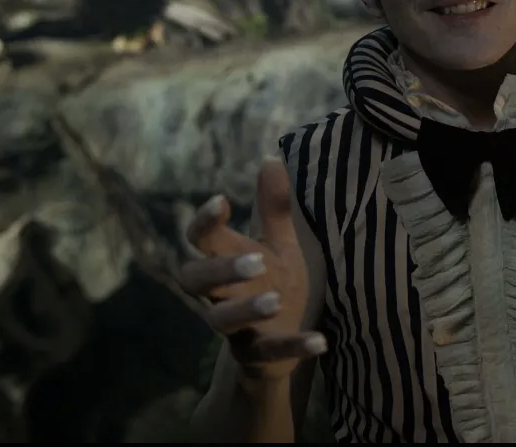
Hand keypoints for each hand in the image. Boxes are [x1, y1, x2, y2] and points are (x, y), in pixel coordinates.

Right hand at [178, 158, 323, 384]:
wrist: (277, 347)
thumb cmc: (273, 284)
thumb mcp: (279, 245)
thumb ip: (273, 208)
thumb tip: (269, 158)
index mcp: (225, 263)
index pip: (199, 241)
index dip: (204, 222)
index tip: (222, 201)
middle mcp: (221, 295)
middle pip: (195, 280)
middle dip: (220, 270)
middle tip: (256, 261)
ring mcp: (236, 329)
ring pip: (221, 321)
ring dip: (247, 310)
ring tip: (277, 300)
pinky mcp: (256, 356)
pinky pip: (269, 354)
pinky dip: (293, 348)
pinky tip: (320, 341)